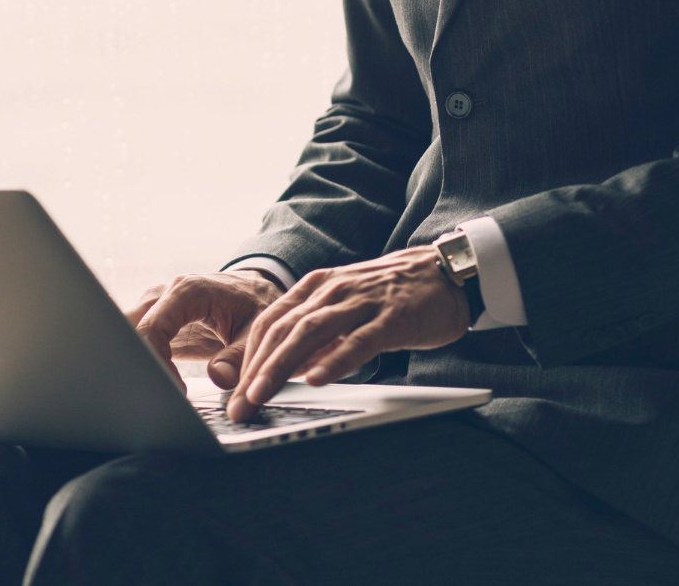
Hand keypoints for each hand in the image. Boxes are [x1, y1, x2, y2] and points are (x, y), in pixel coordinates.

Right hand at [127, 270, 283, 391]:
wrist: (253, 291)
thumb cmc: (254, 304)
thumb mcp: (256, 329)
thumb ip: (239, 355)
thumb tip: (218, 379)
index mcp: (188, 291)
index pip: (152, 327)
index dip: (155, 363)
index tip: (173, 388)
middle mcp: (164, 295)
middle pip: (127, 328)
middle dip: (132, 362)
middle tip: (153, 393)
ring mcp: (155, 307)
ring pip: (124, 334)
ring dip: (133, 363)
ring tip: (153, 390)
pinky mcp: (154, 323)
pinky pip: (133, 342)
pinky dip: (137, 363)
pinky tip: (154, 384)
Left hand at [226, 247, 468, 421]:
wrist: (446, 272)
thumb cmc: (392, 295)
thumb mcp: (346, 307)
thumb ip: (317, 333)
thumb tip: (284, 370)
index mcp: (318, 286)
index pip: (271, 321)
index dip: (247, 358)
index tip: (232, 394)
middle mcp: (334, 289)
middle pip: (284, 329)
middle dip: (255, 370)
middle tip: (238, 406)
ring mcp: (363, 301)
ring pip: (312, 332)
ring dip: (281, 366)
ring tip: (261, 395)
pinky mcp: (392, 317)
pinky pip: (358, 341)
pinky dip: (334, 361)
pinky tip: (316, 380)